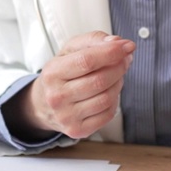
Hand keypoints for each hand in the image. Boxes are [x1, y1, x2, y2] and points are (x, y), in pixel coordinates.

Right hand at [15, 31, 134, 139]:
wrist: (43, 103)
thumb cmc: (61, 73)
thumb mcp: (70, 50)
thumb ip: (94, 40)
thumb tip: (117, 42)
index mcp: (52, 73)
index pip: (87, 61)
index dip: (111, 52)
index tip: (126, 46)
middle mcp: (56, 97)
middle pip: (100, 80)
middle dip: (119, 67)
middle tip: (125, 59)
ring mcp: (66, 116)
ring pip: (107, 98)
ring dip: (118, 83)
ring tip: (115, 75)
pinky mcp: (77, 130)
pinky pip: (107, 114)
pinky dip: (114, 101)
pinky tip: (109, 92)